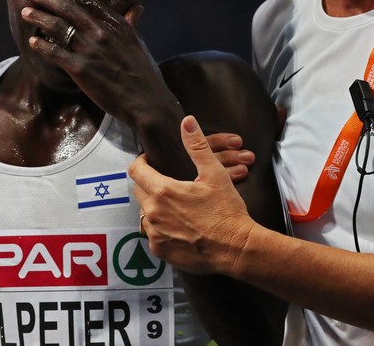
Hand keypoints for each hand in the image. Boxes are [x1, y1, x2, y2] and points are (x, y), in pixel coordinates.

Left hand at [22, 0, 175, 126]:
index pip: (87, 1)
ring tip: (25, 12)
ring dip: (39, 17)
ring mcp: (90, 50)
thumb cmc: (145, 75)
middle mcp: (102, 33)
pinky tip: (32, 41)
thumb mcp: (140, 44)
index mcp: (117, 24)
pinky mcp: (81, 69)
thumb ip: (132, 24)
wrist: (147, 103)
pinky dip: (42, 46)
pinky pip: (55, 53)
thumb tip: (137, 7)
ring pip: (58, 27)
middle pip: (69, 9)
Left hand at [129, 116, 255, 274]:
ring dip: (154, 207)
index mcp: (162, 192)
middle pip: (139, 191)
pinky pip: (152, 234)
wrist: (238, 249)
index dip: (142, 162)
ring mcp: (155, 235)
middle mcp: (153, 214)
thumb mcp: (214, 174)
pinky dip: (160, 228)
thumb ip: (197, 146)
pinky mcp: (161, 252)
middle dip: (148, 184)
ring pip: (145, 214)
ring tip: (174, 204)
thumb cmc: (227, 211)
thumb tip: (187, 122)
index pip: (136, 170)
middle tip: (166, 182)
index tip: (152, 161)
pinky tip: (178, 225)